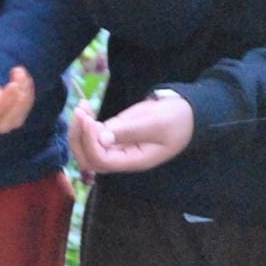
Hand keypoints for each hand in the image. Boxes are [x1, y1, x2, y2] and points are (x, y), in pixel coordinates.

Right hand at [0, 40, 34, 132]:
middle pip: (5, 124)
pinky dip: (25, 92)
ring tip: (19, 72)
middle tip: (18, 77)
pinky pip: (18, 106)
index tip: (12, 85)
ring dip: (24, 98)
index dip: (4, 107)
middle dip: (18, 104)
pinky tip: (19, 72)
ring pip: (15, 118)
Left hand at [68, 94, 194, 175]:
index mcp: (133, 160)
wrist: (187, 112)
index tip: (89, 120)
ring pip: (88, 147)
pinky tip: (85, 105)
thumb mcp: (155, 124)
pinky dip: (85, 121)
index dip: (91, 143)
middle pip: (89, 159)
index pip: (102, 160)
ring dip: (79, 129)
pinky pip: (93, 133)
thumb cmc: (176, 120)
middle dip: (79, 139)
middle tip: (80, 114)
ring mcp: (116, 144)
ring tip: (81, 107)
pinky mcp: (115, 131)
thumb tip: (102, 138)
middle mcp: (122, 156)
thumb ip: (129, 131)